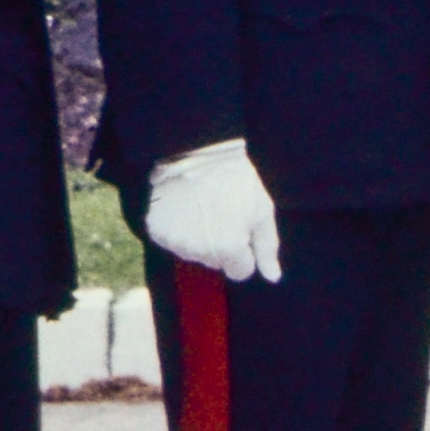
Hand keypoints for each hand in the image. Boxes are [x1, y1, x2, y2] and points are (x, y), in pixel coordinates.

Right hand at [144, 139, 282, 283]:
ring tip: (204, 208)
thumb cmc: (237, 180)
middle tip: (223, 214)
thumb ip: (267, 247)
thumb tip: (273, 277)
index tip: (241, 229)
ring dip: (200, 238)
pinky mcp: (156, 231)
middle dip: (222, 245)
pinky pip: (172, 241)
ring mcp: (175, 243)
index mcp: (228, 249)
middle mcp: (199, 252)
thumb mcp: (262, 210)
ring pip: (194, 253)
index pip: (240, 271)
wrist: (198, 152)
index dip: (244, 251)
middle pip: (216, 263)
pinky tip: (186, 208)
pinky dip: (179, 229)